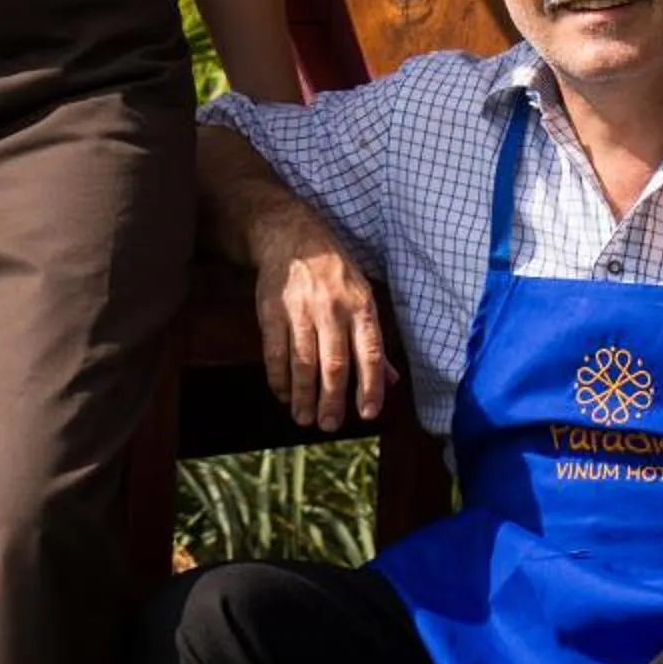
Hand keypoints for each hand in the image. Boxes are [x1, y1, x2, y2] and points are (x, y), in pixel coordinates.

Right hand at [251, 208, 390, 431]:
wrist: (291, 238)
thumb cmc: (334, 274)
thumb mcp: (362, 298)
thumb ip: (372, 342)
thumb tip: (390, 382)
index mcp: (361, 306)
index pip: (370, 353)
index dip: (370, 385)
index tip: (368, 413)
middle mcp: (332, 308)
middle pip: (334, 364)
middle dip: (332, 400)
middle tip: (329, 425)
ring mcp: (300, 309)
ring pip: (303, 362)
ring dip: (303, 396)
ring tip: (304, 419)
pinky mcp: (272, 310)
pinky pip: (275, 352)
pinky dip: (279, 377)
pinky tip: (283, 394)